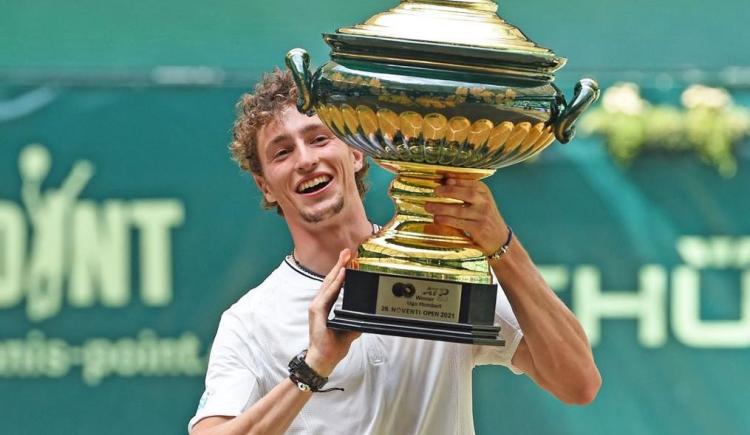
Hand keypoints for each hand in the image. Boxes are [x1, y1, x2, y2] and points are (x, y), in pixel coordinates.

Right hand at [306, 249, 360, 376]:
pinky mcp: (316, 311)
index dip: (342, 271)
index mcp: (327, 306)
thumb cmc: (332, 346)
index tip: (350, 259)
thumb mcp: (350, 331)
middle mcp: (320, 303)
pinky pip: (327, 294)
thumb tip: (367, 316)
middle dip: (340, 264)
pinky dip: (335, 283)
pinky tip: (341, 274)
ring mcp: (317, 306)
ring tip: (345, 257)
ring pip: (329, 283)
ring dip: (338, 269)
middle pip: (331, 279)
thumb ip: (356, 321)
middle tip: (348, 251)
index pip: (335, 284)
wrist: (323, 359)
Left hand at [424, 176, 507, 254]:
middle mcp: (485, 203)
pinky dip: (446, 220)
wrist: (500, 239)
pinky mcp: (478, 229)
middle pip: (466, 194)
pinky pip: (458, 223)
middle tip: (435, 191)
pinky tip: (437, 219)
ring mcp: (482, 216)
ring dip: (441, 208)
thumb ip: (467, 193)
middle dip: (449, 191)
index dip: (457, 180)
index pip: (471, 183)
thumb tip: (447, 181)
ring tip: (429, 206)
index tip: (444, 179)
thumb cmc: (486, 219)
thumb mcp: (481, 203)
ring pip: (459, 209)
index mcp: (485, 193)